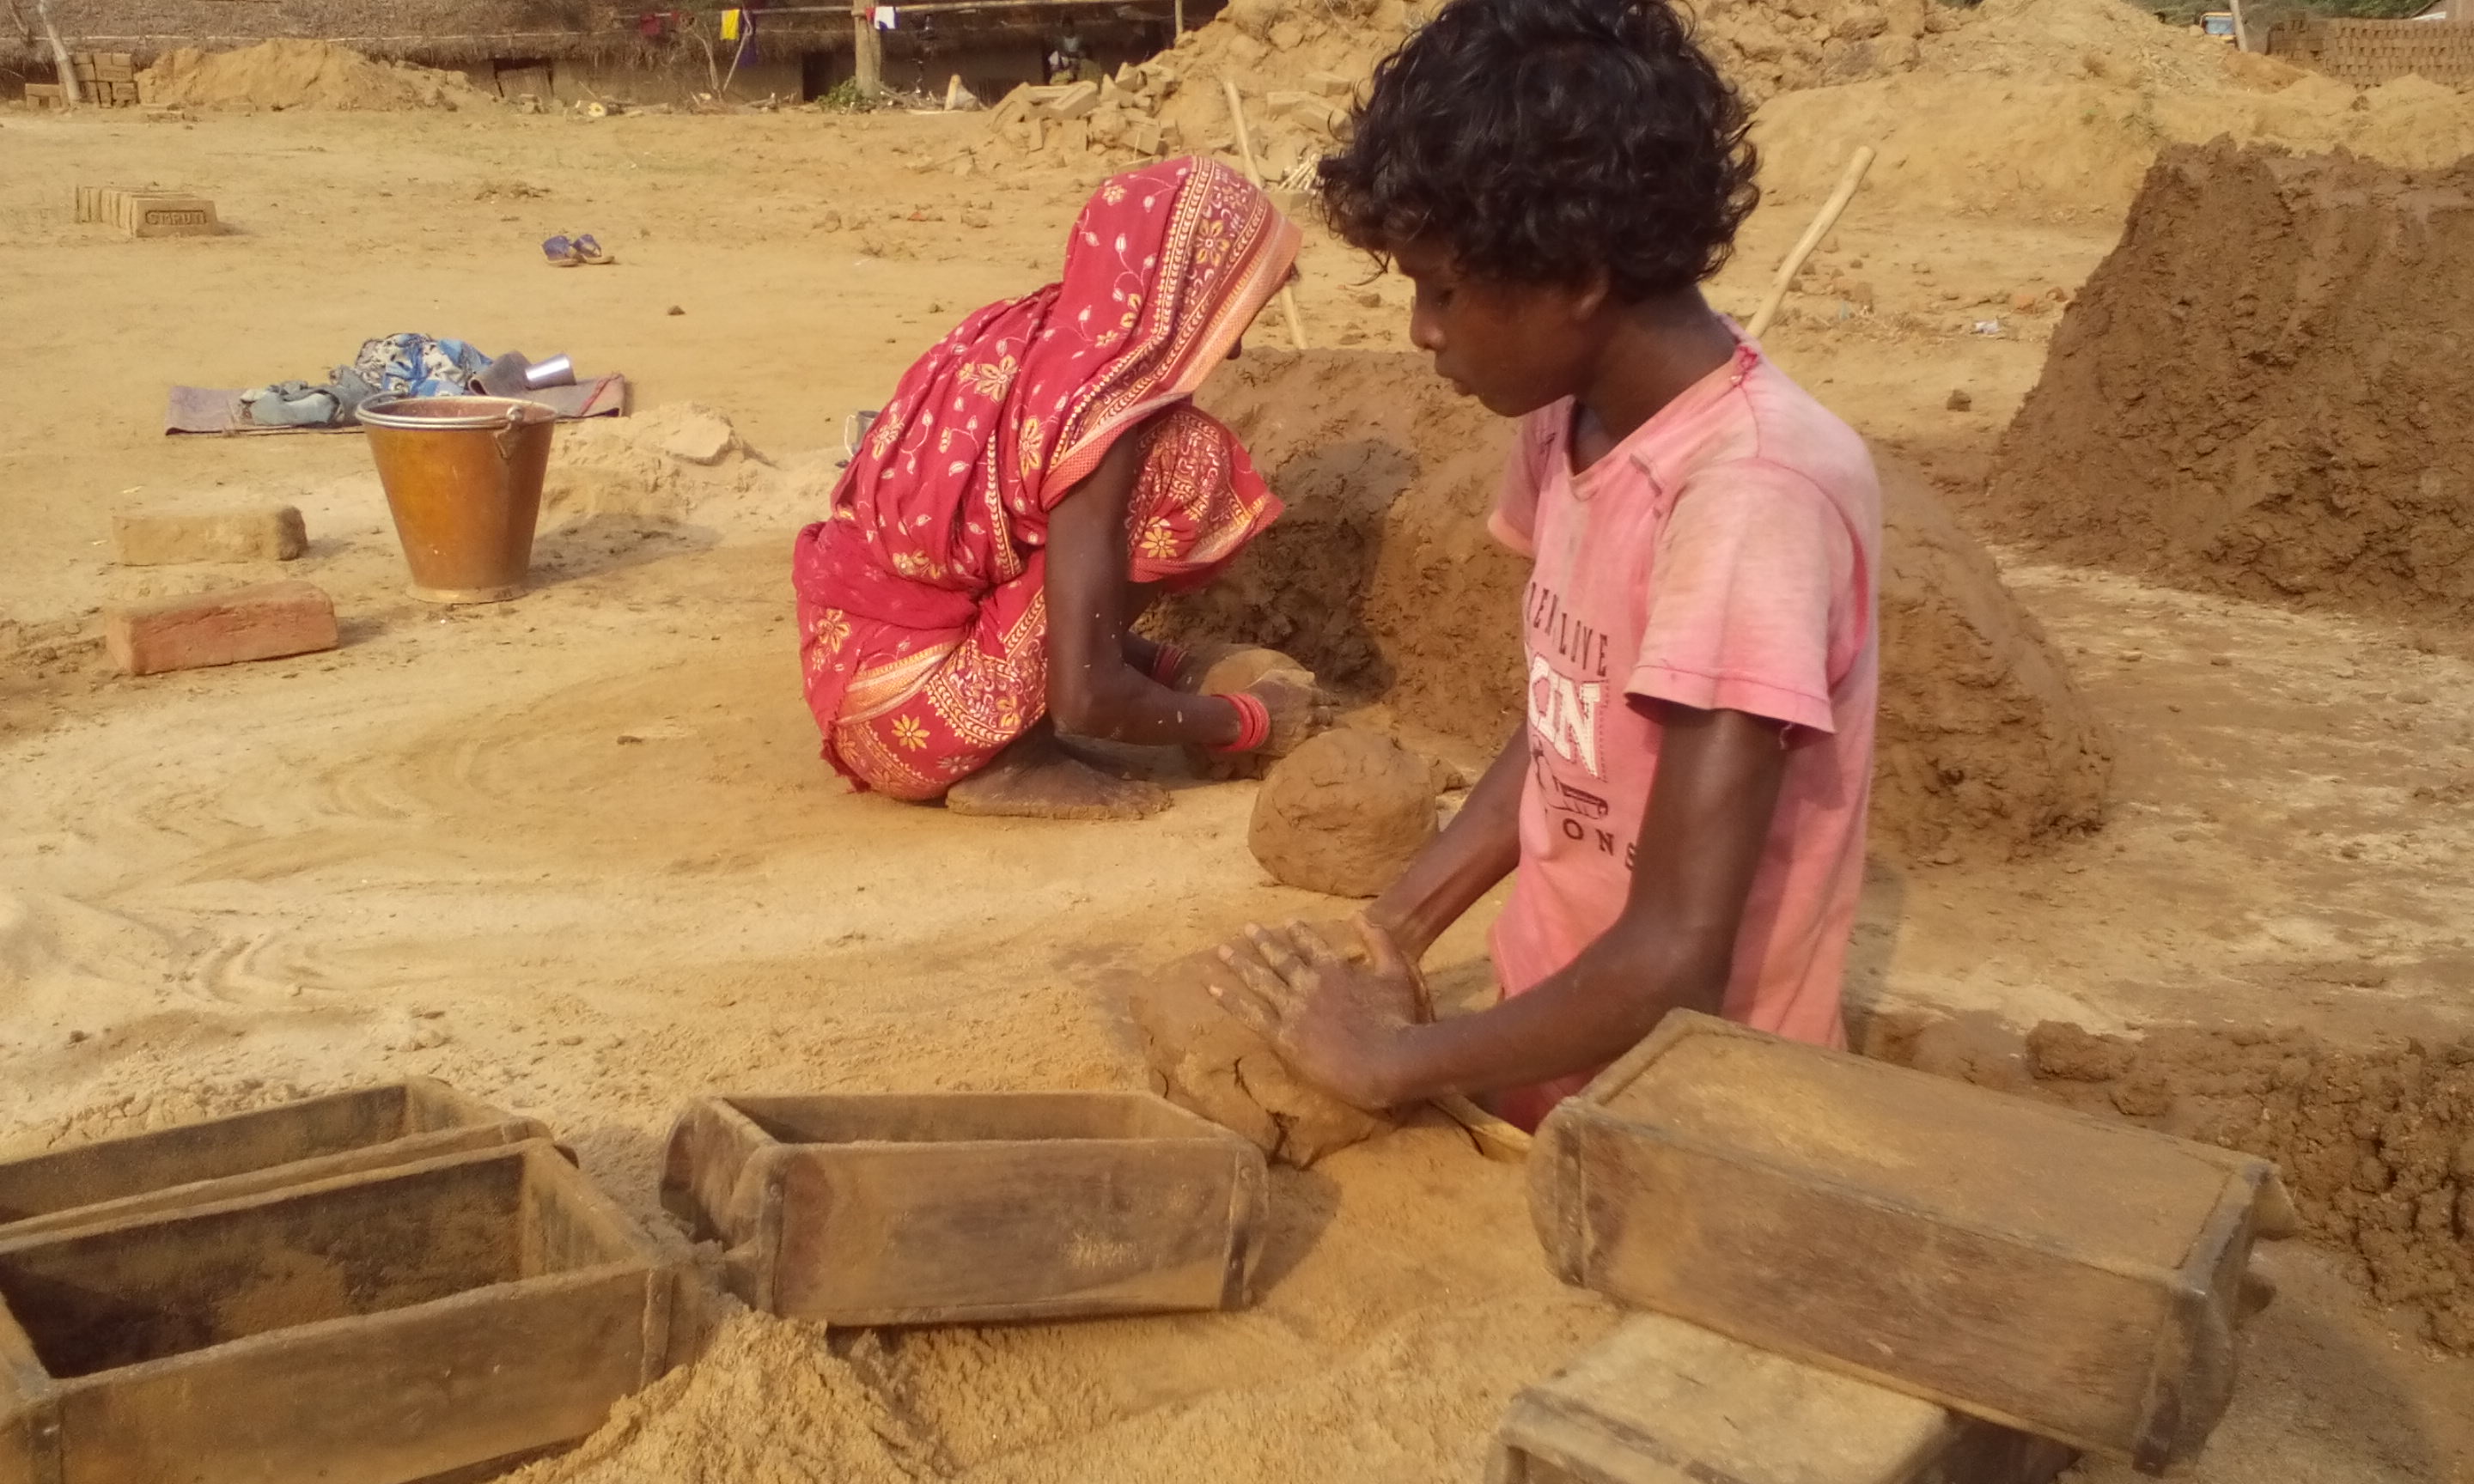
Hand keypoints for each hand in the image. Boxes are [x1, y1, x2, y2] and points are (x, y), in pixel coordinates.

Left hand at [1209, 918, 1426, 1110]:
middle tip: (1246, 928)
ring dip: (1240, 964)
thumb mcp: (1397, 973)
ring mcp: (1293, 1009)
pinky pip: (1250, 1014)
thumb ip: (1379, 942)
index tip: (1288, 921)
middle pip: (1280, 958)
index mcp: (1335, 969)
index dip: (1299, 932)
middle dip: (1262, 941)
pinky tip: (1213, 989)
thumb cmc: (1398, 1021)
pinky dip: (1230, 1000)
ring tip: (1221, 951)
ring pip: (1260, 981)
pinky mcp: (1283, 1036)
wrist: (1387, 1061)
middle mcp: (1309, 984)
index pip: (1312, 945)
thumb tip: (1361, 915)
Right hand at [1242, 671, 1330, 757]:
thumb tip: (1312, 677)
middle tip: (1329, 717)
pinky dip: (1304, 740)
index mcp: (1308, 696)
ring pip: (1319, 731)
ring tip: (1321, 730)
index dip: (1331, 699)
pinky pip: (1303, 743)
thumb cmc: (1259, 694)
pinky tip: (1302, 740)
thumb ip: (1296, 676)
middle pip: (1327, 716)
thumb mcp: (1276, 677)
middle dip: (1329, 715)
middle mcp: (1310, 715)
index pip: (1326, 697)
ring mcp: (1303, 732)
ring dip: (1320, 728)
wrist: (1247, 720)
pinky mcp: (1293, 746)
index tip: (1334, 701)